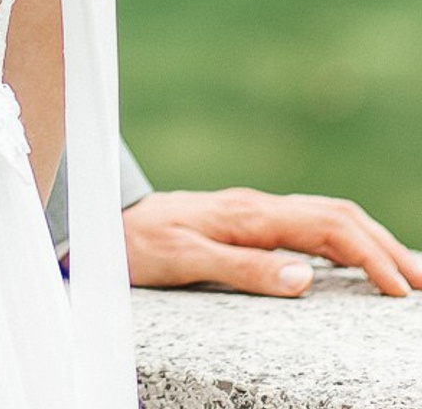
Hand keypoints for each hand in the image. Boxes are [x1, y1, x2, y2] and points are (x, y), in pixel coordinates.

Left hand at [124, 187, 421, 296]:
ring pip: (327, 216)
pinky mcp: (249, 222)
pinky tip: (360, 260)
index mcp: (248, 214)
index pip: (327, 228)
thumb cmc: (139, 243)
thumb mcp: (184, 259)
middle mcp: (257, 207)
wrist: (105, 222)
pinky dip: (347, 238)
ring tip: (407, 272)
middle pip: (338, 216)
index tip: (399, 290)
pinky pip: (309, 224)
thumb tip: (305, 278)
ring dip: (372, 240)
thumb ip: (243, 268)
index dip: (370, 257)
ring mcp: (254, 212)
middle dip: (386, 246)